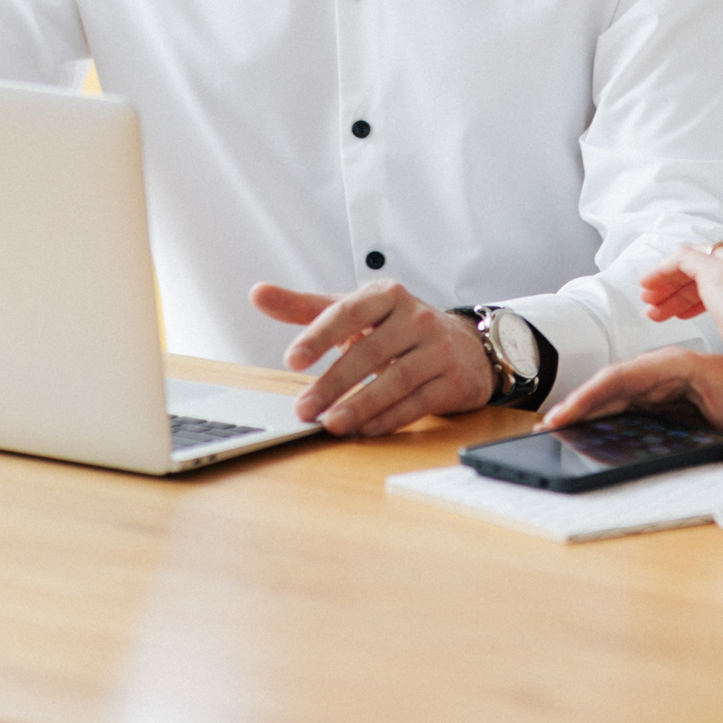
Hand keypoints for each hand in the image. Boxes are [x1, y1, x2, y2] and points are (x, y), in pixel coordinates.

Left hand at [250, 281, 494, 435]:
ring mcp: (438, 349)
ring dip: (361, 404)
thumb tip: (258, 293)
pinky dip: (390, 418)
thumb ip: (305, 307)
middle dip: (334, 383)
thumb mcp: (354, 312)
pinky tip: (365, 429)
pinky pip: (419, 402)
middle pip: (371, 351)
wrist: (464, 345)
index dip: (319, 336)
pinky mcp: (452, 380)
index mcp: (387, 295)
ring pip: (396, 379)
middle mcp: (416, 318)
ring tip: (332, 423)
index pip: (348, 312)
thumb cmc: (397, 328)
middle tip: (304, 408)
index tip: (291, 359)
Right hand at [539, 349, 722, 464]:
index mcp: (673, 365)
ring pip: (610, 393)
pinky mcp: (655, 396)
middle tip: (549, 427)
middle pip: (607, 385)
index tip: (565, 414)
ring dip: (584, 408)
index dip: (589, 395)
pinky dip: (599, 412)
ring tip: (556, 429)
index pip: (620, 377)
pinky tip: (583, 429)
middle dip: (577, 404)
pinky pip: (621, 401)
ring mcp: (654, 383)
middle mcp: (658, 371)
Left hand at [639, 243, 722, 398]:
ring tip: (650, 306)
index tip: (689, 313)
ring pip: (699, 262)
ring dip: (672, 285)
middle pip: (717, 265)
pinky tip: (649, 290)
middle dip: (686, 289)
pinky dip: (663, 272)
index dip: (708, 295)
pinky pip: (684, 259)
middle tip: (663, 309)